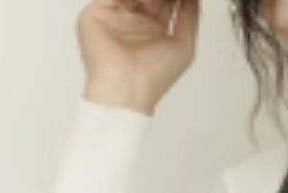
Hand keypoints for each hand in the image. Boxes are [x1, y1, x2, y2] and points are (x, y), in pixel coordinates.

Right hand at [77, 0, 198, 114]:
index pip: (164, 1)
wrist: (127, 89)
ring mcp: (116, 15)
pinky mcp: (97, 12)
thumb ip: (190, 16)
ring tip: (153, 5)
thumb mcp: (184, 45)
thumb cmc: (153, 77)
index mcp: (152, 29)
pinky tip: (143, 3)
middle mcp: (134, 21)